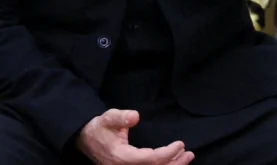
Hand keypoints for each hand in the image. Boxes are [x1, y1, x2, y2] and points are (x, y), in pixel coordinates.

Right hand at [75, 109, 193, 164]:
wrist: (86, 138)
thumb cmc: (100, 127)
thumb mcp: (109, 117)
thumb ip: (121, 117)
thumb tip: (135, 116)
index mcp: (121, 157)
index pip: (150, 159)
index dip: (167, 154)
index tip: (180, 144)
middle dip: (174, 163)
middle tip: (189, 153)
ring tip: (187, 157)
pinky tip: (174, 162)